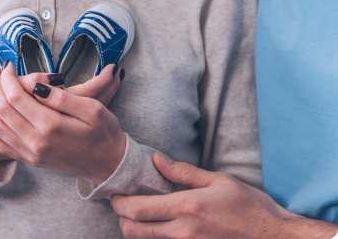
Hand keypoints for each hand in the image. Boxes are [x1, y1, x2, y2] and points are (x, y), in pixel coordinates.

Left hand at [0, 63, 123, 176]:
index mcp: (52, 126)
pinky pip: (1, 147)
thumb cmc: (104, 133)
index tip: (9, 65)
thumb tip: (38, 85)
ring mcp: (32, 154)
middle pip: (3, 110)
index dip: (8, 78)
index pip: (17, 97)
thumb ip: (63, 98)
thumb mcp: (93, 109)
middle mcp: (37, 142)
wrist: (109, 164)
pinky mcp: (31, 160)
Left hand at [111, 153, 337, 238]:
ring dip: (135, 229)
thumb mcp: (219, 181)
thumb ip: (184, 172)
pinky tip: (159, 227)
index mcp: (187, 208)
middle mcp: (183, 232)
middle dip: (120, 218)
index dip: (119, 203)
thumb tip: (157, 160)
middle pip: (133, 231)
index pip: (138, 209)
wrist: (274, 238)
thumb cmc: (249, 207)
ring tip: (141, 214)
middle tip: (123, 205)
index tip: (116, 194)